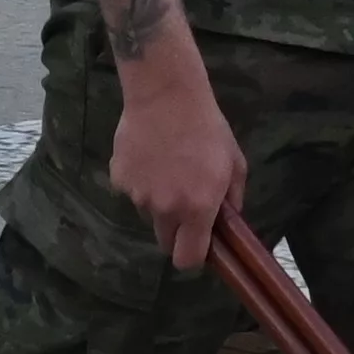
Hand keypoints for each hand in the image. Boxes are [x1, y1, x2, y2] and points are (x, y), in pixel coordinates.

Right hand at [108, 31, 245, 271]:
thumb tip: (228, 223)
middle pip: (166, 241)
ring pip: (148, 214)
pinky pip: (131, 192)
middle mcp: (165, 208)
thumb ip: (233, 199)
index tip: (198, 246)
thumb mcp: (234, 163)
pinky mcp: (119, 180)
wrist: (166, 94)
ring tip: (168, 168)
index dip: (193, 257)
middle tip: (185, 204)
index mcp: (198, 208)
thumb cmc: (208, 127)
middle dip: (176, 231)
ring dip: (158, 202)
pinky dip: (140, 182)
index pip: (188, 259)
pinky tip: (150, 157)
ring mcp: (138, 195)